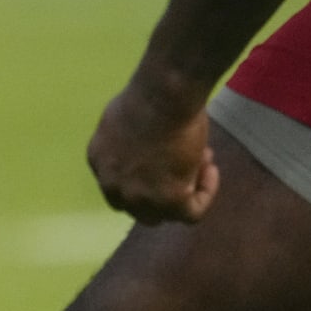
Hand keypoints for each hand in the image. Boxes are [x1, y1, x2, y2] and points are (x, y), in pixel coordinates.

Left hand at [85, 81, 218, 224]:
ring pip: (165, 213)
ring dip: (186, 190)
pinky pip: (191, 213)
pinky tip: (211, 170)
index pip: (118, 185)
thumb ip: (129, 143)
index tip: (163, 159)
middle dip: (161, 191)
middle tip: (183, 168)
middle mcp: (112, 185)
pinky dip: (205, 193)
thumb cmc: (147, 98)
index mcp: (99, 161)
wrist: (163, 96)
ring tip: (202, 160)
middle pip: (137, 206)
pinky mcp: (168, 202)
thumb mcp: (124, 120)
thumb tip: (148, 149)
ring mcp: (138, 198)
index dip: (143, 176)